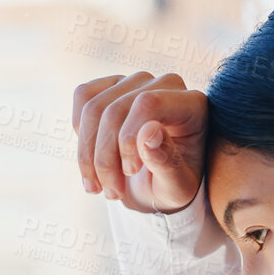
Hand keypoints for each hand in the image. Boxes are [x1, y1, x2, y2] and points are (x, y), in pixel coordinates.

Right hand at [72, 71, 207, 213]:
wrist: (158, 182)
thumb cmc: (173, 183)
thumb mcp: (177, 186)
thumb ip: (166, 162)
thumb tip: (148, 131)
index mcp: (192, 105)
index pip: (148, 104)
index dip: (129, 137)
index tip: (129, 172)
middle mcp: (166, 85)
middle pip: (115, 110)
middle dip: (105, 158)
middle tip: (112, 193)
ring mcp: (137, 81)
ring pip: (93, 108)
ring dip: (88, 154)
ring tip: (98, 187)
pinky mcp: (111, 84)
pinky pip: (83, 98)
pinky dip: (81, 135)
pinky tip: (92, 160)